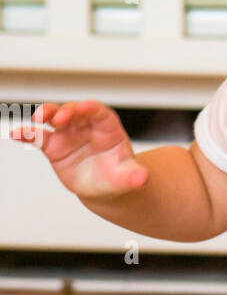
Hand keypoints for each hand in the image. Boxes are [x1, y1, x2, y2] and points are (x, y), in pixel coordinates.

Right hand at [6, 100, 148, 199]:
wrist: (104, 188)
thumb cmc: (119, 177)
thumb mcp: (129, 178)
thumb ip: (134, 176)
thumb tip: (143, 178)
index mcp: (108, 129)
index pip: (100, 113)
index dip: (92, 108)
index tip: (85, 107)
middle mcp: (86, 126)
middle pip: (75, 110)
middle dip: (67, 110)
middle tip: (59, 117)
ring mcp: (68, 133)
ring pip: (54, 117)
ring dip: (46, 113)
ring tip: (37, 119)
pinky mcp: (53, 145)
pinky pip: (38, 136)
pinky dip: (27, 134)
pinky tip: (15, 134)